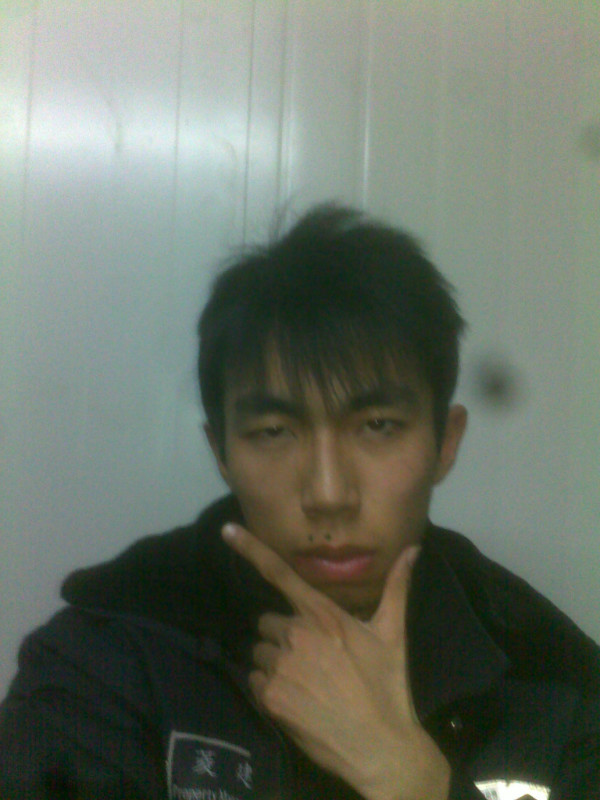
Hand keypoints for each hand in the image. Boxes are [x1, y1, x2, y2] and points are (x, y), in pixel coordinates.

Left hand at [222, 524, 449, 799]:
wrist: (379, 745)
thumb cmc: (387, 686)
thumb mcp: (394, 634)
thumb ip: (397, 587)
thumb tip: (413, 549)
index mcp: (322, 615)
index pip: (281, 574)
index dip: (251, 549)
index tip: (227, 530)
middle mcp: (296, 634)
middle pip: (269, 622)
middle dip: (284, 635)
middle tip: (312, 657)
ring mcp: (281, 666)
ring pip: (261, 652)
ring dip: (276, 662)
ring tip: (306, 681)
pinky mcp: (271, 697)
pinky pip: (255, 680)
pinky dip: (269, 687)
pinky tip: (295, 698)